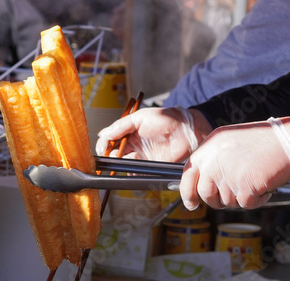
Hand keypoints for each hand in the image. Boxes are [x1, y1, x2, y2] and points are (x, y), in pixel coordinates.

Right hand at [95, 107, 211, 161]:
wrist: (187, 130)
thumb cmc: (165, 119)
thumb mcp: (140, 117)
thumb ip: (121, 125)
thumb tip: (103, 134)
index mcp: (128, 132)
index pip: (110, 140)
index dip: (104, 144)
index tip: (102, 148)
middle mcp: (132, 145)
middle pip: (114, 153)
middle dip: (110, 155)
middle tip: (111, 155)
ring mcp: (141, 156)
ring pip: (123, 164)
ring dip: (121, 163)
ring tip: (126, 158)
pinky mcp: (150, 166)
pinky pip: (137, 172)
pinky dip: (133, 171)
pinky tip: (133, 165)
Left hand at [180, 117, 289, 210]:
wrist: (287, 141)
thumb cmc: (261, 140)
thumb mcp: (226, 140)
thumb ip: (211, 158)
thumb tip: (202, 179)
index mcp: (207, 149)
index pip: (188, 174)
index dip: (187, 192)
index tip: (191, 203)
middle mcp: (213, 162)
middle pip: (206, 193)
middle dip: (217, 200)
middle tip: (234, 192)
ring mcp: (227, 176)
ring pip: (226, 201)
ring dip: (240, 197)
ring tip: (253, 179)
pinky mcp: (244, 188)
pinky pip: (245, 204)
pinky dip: (257, 200)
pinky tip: (263, 185)